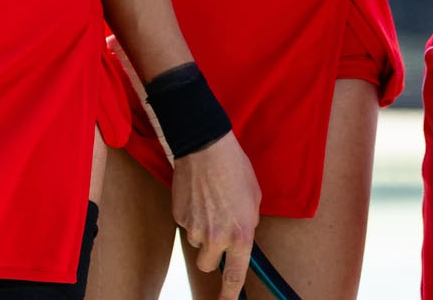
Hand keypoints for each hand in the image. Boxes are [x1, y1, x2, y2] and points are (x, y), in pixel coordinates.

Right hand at [172, 131, 260, 299]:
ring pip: (196, 243)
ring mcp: (195, 229)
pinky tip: (198, 196)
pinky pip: (186, 225)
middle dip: (212, 253)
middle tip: (217, 231)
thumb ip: (248, 223)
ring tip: (210, 202)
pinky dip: (191, 215)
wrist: (206, 147)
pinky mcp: (179, 217)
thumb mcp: (254, 198)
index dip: (229, 294)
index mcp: (240, 234)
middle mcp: (216, 237)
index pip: (234, 276)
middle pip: (208, 264)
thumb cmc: (235, 169)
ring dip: (202, 231)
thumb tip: (240, 236)